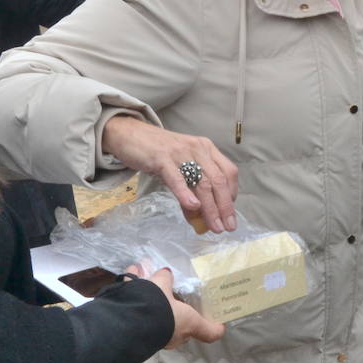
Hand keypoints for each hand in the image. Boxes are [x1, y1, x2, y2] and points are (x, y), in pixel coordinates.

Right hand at [102, 116, 238, 231]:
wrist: (130, 134)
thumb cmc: (157, 153)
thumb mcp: (180, 169)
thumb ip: (191, 189)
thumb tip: (201, 218)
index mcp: (206, 149)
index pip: (228, 172)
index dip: (232, 194)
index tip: (230, 214)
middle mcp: (198, 148)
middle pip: (218, 180)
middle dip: (225, 207)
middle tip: (227, 227)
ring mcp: (180, 152)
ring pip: (201, 182)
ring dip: (210, 207)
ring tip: (213, 226)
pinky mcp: (162, 158)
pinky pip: (177, 178)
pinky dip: (186, 194)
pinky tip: (193, 207)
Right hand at [127, 265, 225, 347]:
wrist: (127, 324)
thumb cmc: (157, 306)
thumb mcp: (161, 285)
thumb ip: (165, 278)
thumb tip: (165, 274)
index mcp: (189, 324)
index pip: (210, 332)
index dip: (217, 326)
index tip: (221, 321)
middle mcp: (176, 335)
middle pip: (185, 325)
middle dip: (180, 312)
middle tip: (178, 297)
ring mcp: (159, 339)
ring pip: (164, 322)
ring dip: (159, 306)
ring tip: (151, 287)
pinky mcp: (141, 339)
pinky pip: (145, 318)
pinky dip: (140, 303)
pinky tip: (131, 284)